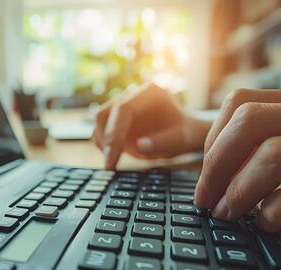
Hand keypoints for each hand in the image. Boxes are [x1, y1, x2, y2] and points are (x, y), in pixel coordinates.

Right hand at [92, 83, 211, 168]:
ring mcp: (120, 103)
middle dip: (105, 140)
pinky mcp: (114, 116)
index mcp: (149, 93)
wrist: (181, 131)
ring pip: (99, 121)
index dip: (114, 134)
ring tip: (115, 162)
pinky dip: (102, 144)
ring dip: (103, 143)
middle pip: (104, 113)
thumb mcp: (181, 140)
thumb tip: (140, 145)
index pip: (123, 109)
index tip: (112, 157)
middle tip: (110, 165)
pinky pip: (100, 129)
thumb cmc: (182, 134)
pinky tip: (114, 156)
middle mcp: (131, 94)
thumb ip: (164, 142)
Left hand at [194, 85, 280, 251]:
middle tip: (207, 200)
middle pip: (252, 124)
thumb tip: (212, 164)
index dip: (213, 141)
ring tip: (231, 214)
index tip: (206, 176)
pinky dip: (273, 214)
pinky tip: (268, 224)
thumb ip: (280, 143)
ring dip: (238, 193)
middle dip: (216, 167)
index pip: (245, 101)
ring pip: (275, 158)